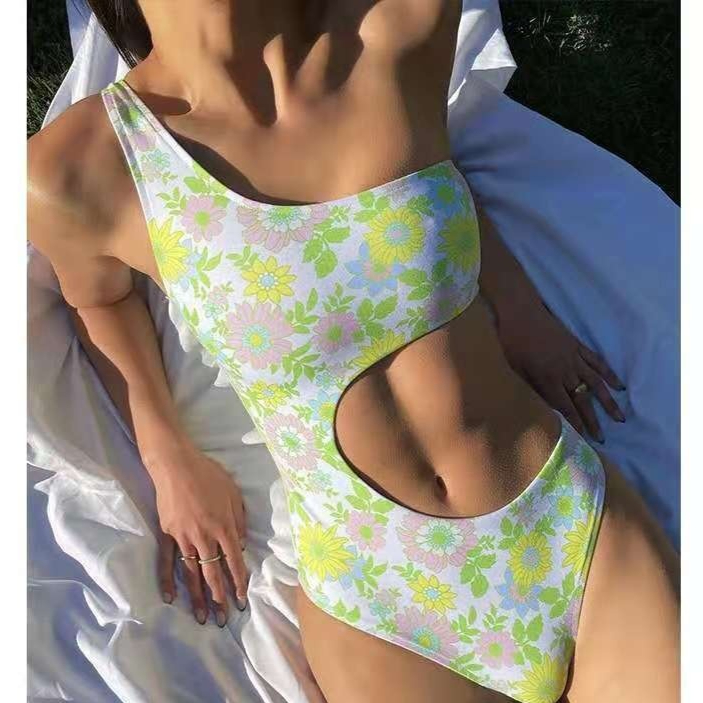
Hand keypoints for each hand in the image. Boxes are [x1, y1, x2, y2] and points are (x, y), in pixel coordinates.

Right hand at [148, 442, 248, 626]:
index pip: (234, 561)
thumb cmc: (208, 475)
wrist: (176, 465)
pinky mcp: (167, 534)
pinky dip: (168, 581)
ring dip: (198, 597)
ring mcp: (184, 538)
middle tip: (226, 617)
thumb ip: (239, 520)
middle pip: (214, 573)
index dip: (239, 581)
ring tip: (203, 618)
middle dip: (221, 598)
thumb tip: (241, 544)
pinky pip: (168, 562)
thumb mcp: (233, 493)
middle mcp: (205, 537)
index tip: (242, 597)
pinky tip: (170, 598)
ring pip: (192, 573)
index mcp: (224, 526)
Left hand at [496, 301, 625, 441]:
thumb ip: (530, 388)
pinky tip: (618, 386)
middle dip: (593, 420)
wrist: (520, 311)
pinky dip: (609, 375)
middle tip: (603, 438)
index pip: (565, 407)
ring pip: (595, 384)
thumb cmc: (511, 341)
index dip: (575, 424)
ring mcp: (574, 357)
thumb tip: (541, 407)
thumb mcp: (515, 369)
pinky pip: (597, 363)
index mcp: (548, 379)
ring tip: (620, 417)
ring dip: (608, 402)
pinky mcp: (577, 345)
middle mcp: (565, 371)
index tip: (583, 439)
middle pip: (582, 400)